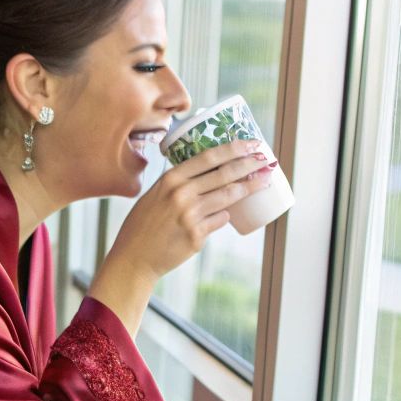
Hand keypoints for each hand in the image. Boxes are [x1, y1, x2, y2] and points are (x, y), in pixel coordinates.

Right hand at [106, 139, 275, 280]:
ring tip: (263, 182)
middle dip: (250, 165)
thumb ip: (179, 183)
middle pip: (225, 174)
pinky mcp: (197, 236)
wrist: (134, 257)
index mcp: (170, 179)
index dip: (234, 148)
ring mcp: (191, 215)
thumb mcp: (156, 194)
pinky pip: (221, 220)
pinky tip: (225, 215)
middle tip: (266, 160)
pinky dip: (225, 216)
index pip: (209, 157)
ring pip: (229, 196)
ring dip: (249, 188)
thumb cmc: (144, 224)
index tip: (252, 144)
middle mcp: (181, 194)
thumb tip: (207, 174)